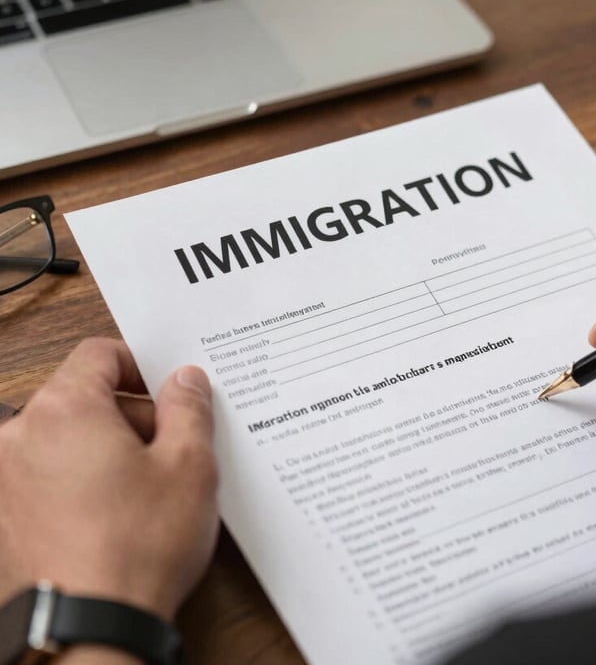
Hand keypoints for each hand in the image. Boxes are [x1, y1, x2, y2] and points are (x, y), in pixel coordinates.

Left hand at [0, 338, 218, 620]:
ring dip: (106, 447)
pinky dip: (80, 478)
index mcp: (65, 409)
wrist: (92, 629)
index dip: (140, 366)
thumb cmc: (138, 547)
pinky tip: (117, 511)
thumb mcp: (189, 464)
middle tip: (171, 444)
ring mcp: (6, 479)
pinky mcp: (5, 516)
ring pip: (65, 437)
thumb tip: (185, 381)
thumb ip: (189, 408)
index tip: (166, 392)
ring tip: (147, 486)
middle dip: (129, 412)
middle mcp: (21, 436)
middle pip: (81, 396)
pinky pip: (48, 473)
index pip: (99, 354)